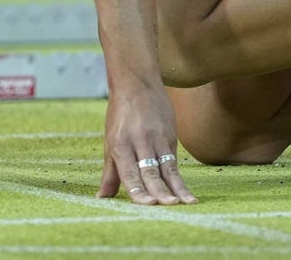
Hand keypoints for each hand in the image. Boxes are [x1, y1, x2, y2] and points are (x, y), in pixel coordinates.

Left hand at [97, 79, 196, 204]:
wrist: (137, 83)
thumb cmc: (121, 115)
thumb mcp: (111, 142)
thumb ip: (110, 173)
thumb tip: (102, 198)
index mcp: (120, 145)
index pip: (129, 172)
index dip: (138, 189)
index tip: (147, 204)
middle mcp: (139, 142)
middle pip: (149, 171)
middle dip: (159, 191)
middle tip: (167, 207)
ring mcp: (156, 138)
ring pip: (166, 168)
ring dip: (175, 188)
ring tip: (183, 204)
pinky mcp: (170, 135)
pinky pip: (174, 161)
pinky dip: (181, 179)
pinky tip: (188, 194)